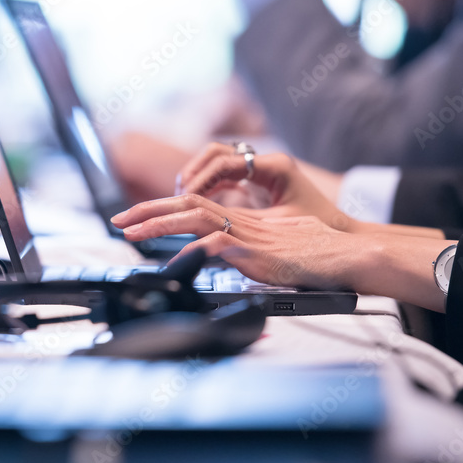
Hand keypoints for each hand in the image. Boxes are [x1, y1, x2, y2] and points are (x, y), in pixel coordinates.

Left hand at [113, 200, 359, 289]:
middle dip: (146, 210)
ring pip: (193, 216)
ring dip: (158, 222)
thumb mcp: (274, 247)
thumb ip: (246, 249)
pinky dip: (191, 251)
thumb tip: (224, 253)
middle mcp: (239, 221)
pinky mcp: (255, 251)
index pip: (193, 204)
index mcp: (241, 219)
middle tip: (118, 221)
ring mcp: (245, 234)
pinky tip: (173, 260)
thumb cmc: (317, 253)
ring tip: (131, 232)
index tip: (135, 218)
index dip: (162, 208)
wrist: (344, 255)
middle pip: (185, 203)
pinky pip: (215, 244)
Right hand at [177, 147, 353, 229]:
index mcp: (275, 167)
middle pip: (215, 154)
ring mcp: (259, 171)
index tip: (184, 198)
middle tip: (175, 197)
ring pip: (215, 162)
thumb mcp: (278, 229)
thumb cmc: (317, 232)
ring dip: (195, 178)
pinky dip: (205, 187)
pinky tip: (195, 205)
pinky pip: (221, 177)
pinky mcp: (254, 183)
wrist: (342, 235)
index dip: (200, 180)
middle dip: (191, 174)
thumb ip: (243, 224)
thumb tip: (208, 231)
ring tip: (180, 200)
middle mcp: (265, 163)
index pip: (225, 162)